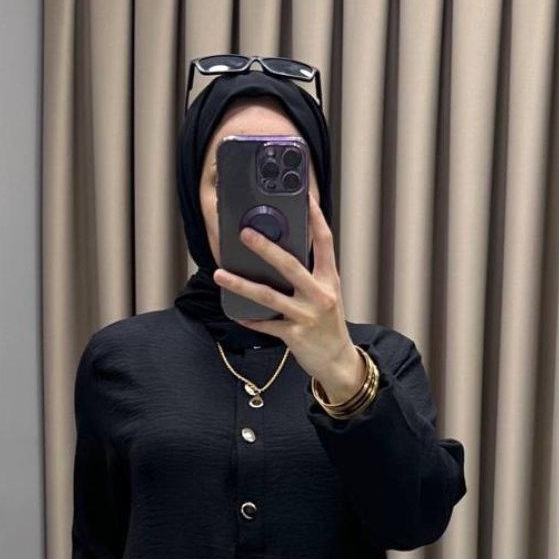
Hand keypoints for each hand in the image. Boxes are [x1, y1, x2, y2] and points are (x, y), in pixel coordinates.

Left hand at [213, 192, 364, 403]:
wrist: (338, 361)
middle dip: (265, 248)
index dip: (315, 217)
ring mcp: (306, 316)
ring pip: (269, 296)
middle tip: (244, 233)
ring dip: (241, 285)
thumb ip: (310, 275)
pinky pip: (266, 325)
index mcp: (329, 280)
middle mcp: (320, 295)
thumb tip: (280, 255)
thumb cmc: (328, 325)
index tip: (305, 196)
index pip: (324, 242)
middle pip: (290, 265)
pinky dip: (250, 319)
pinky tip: (235, 312)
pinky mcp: (294, 336)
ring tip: (220, 274)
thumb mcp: (327, 295)